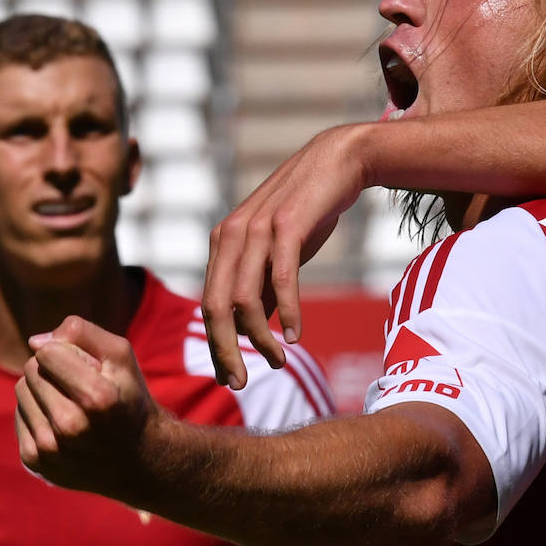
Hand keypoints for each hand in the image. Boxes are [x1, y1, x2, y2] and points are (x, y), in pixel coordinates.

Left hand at [15, 315, 157, 494]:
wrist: (138, 460)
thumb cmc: (128, 399)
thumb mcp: (121, 357)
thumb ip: (82, 333)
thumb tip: (34, 342)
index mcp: (97, 398)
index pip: (47, 353)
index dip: (65, 353)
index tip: (87, 367)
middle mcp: (70, 426)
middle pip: (31, 371)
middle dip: (52, 370)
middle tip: (79, 387)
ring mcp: (50, 448)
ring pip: (21, 392)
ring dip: (41, 390)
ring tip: (70, 404)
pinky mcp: (35, 462)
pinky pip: (19, 416)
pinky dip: (36, 413)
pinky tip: (61, 425)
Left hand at [202, 125, 370, 388]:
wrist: (336, 161)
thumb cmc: (306, 211)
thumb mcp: (276, 252)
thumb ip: (260, 286)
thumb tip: (251, 331)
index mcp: (222, 244)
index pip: (209, 304)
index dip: (216, 345)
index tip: (229, 377)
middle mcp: (230, 236)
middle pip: (215, 307)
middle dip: (225, 351)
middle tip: (239, 384)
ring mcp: (256, 229)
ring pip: (244, 299)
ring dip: (260, 338)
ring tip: (279, 361)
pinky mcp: (286, 225)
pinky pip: (280, 278)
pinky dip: (287, 311)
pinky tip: (296, 335)